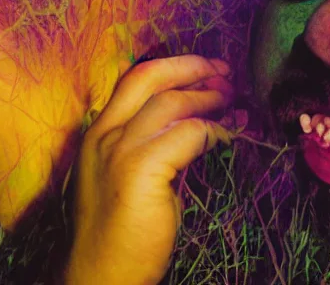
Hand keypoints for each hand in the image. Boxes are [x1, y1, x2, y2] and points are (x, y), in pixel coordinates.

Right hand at [65, 55, 233, 284]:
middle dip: (191, 67)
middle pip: (148, 76)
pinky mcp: (140, 169)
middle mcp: (103, 134)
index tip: (205, 70)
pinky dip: (215, 131)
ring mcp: (119, 150)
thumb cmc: (119, 235)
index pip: (133, 79)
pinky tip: (229, 138)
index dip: (173, 68)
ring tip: (233, 102)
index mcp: (96, 134)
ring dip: (208, 97)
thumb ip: (152, 149)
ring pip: (171, 101)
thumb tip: (196, 126)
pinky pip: (189, 134)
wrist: (101, 275)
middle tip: (225, 73)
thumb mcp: (127, 179)